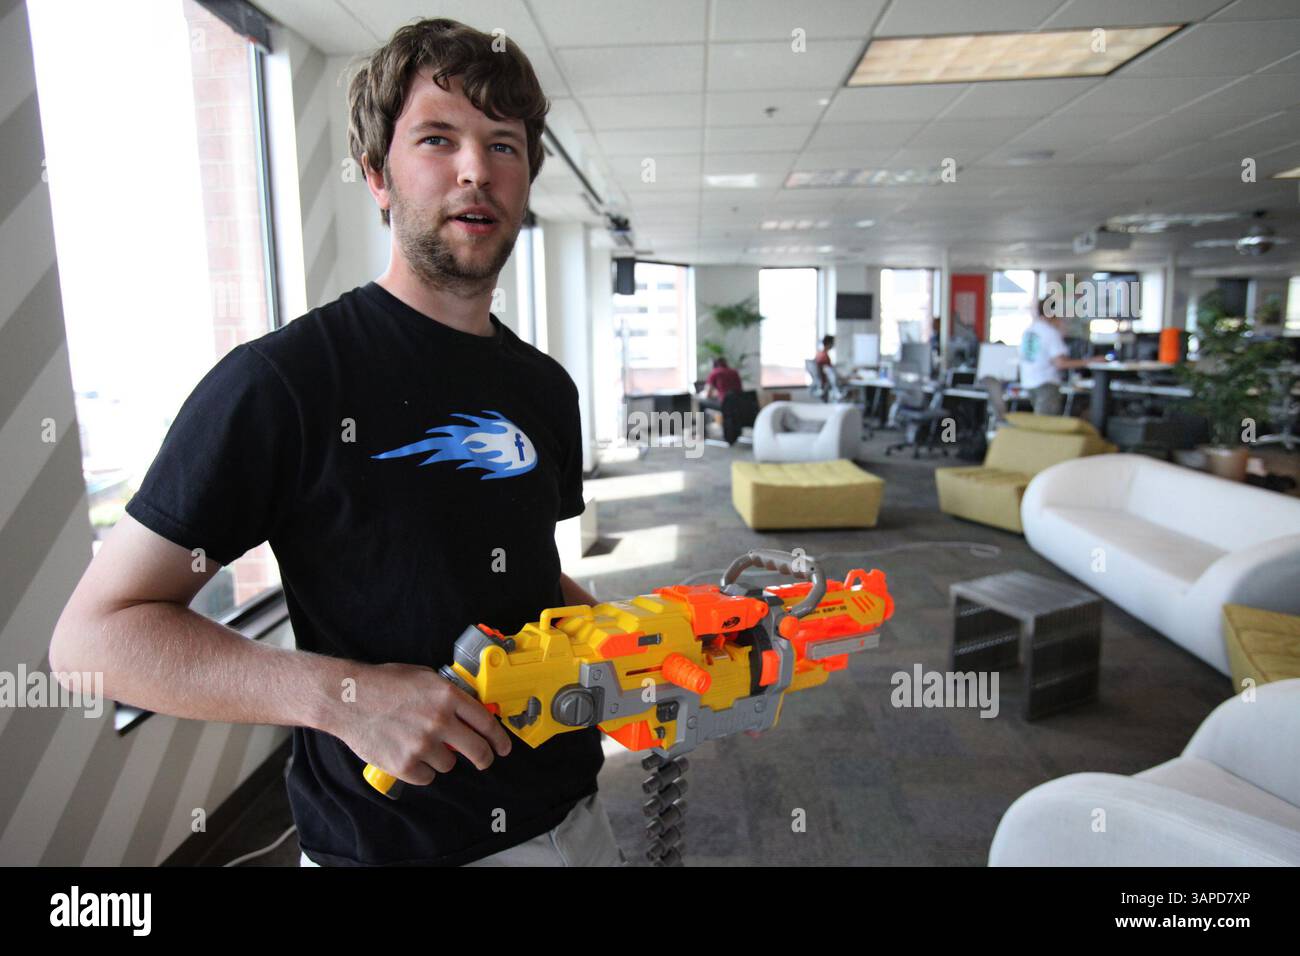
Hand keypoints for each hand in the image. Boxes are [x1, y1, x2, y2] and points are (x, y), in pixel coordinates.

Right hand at [337, 662, 511, 786]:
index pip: (487, 722)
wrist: (348, 699)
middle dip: (484, 758)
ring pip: (448, 765)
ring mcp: (423, 744)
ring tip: (421, 744)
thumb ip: (448, 694)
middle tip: (483, 760)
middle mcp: (440, 721)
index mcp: (447, 696)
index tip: (503, 747)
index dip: (499, 738)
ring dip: (440, 759)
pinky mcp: (405, 764)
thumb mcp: (423, 676)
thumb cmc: (383, 683)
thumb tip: (469, 709)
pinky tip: (408, 754)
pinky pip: (426, 777)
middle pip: (478, 751)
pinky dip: (420, 770)